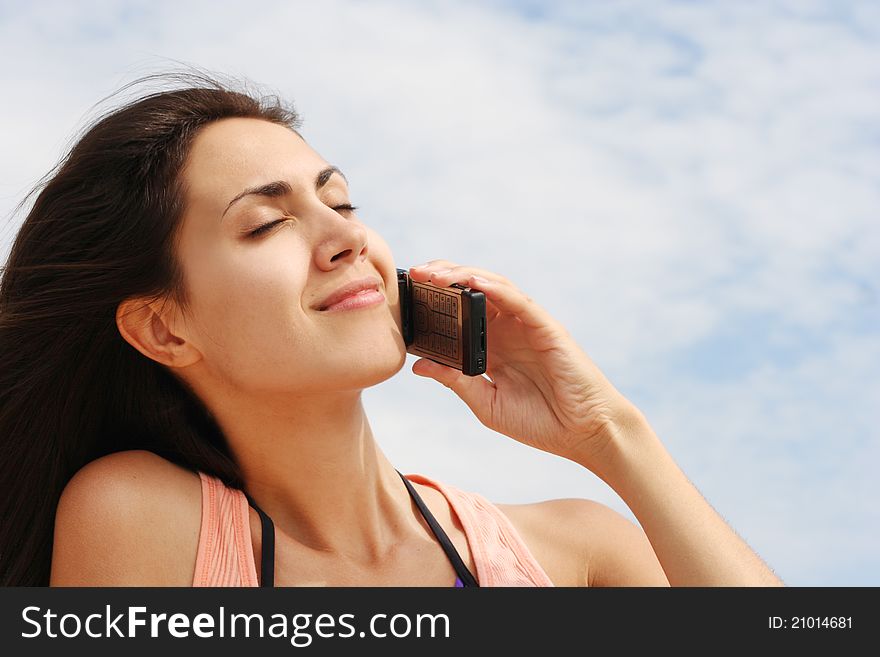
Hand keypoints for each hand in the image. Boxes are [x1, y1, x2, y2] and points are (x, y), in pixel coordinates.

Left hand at [407, 260, 636, 467]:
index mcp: (492, 347)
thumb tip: (418, 365)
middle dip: (442, 277)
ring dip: (462, 276)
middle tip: (414, 273)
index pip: (458, 313)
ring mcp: (527, 326)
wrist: (585, 435)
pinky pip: (517, 301)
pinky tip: (472, 282)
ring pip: (492, 287)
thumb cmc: (540, 423)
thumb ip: (456, 381)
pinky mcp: (546, 327)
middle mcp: (507, 330)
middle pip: (471, 292)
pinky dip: (494, 288)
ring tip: (434, 274)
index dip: (433, 300)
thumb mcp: (486, 404)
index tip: (405, 294)